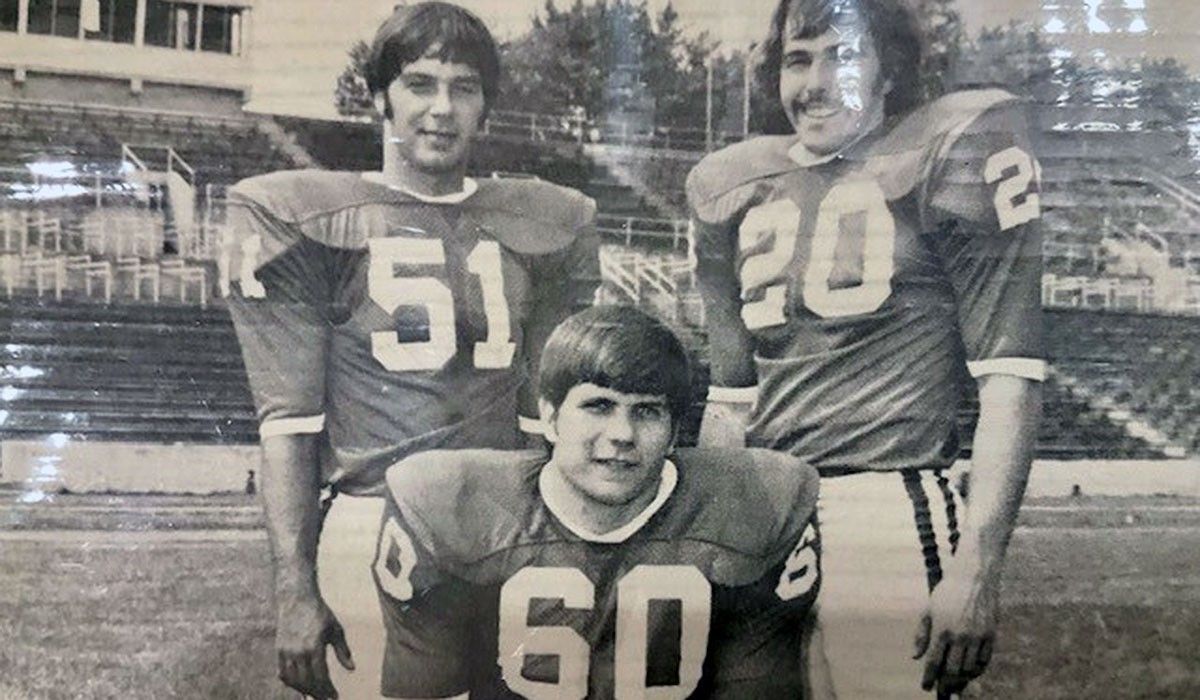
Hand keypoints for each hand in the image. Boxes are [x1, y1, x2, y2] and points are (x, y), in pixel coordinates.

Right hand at [275, 593, 354, 698]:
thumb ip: (343, 651)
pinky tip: (300, 685)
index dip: (328, 690)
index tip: (334, 697)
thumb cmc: (320, 613)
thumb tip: (351, 669)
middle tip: (326, 698)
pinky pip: (283, 673)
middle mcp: (298, 651)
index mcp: (314, 646)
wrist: (297, 598)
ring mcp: (287, 651)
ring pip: (293, 680)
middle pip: (307, 681)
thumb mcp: (336, 630)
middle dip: (317, 693)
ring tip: (315, 693)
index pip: (321, 676)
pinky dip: (291, 682)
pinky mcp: (279, 650)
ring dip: (304, 690)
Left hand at [912, 566, 999, 697]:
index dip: (929, 678)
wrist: (974, 577)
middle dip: (945, 685)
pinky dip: (976, 671)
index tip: (926, 687)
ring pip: (969, 669)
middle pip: (952, 670)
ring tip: (954, 686)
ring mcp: (978, 636)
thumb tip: (915, 657)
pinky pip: (984, 661)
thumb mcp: (928, 609)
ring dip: (961, 680)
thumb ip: (921, 634)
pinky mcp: (991, 634)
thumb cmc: (947, 593)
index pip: (934, 662)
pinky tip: (969, 674)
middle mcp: (960, 635)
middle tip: (941, 693)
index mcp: (942, 629)